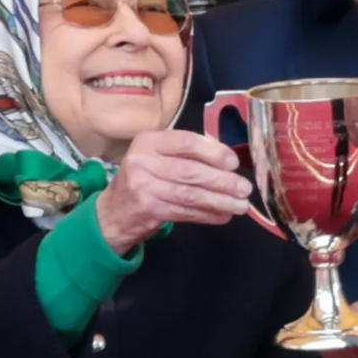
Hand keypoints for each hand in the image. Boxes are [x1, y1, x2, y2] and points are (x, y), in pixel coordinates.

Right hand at [95, 130, 252, 254]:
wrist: (112, 212)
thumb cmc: (143, 180)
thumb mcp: (156, 157)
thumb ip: (185, 154)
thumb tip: (227, 160)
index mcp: (148, 141)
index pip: (186, 142)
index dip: (213, 152)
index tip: (233, 163)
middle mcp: (142, 161)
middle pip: (190, 171)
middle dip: (222, 181)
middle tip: (244, 188)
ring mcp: (143, 187)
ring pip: (190, 194)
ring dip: (219, 201)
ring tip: (240, 205)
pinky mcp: (148, 210)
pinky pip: (185, 212)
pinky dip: (207, 215)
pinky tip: (222, 216)